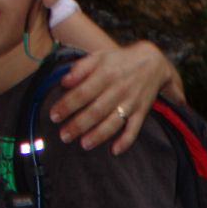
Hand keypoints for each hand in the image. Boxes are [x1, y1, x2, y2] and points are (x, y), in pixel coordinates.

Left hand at [47, 40, 171, 153]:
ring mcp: (131, 102)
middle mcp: (118, 89)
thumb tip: (64, 81)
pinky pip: (134, 129)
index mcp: (105, 74)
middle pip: (96, 111)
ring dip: (98, 135)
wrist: (153, 62)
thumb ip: (81, 68)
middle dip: (78, 125)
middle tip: (64, 135)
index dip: (67, 105)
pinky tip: (114, 150)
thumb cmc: (119, 60)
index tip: (54, 115)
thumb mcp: (99, 57)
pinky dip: (126, 141)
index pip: (83, 92)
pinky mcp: (141, 112)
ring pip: (113, 122)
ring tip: (83, 144)